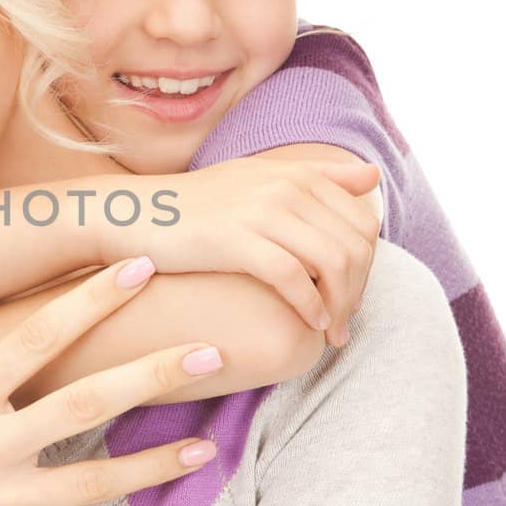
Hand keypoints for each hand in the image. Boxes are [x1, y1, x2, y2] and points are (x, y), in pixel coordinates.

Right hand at [89, 156, 380, 342]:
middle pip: (355, 244)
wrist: (132, 214)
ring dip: (341, 304)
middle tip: (344, 324)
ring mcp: (261, 210)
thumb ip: (316, 176)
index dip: (368, 266)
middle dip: (360, 290)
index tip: (351, 297)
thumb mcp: (257, 180)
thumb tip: (373, 175)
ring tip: (330, 331)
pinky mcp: (235, 239)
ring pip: (333, 261)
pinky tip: (309, 324)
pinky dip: (310, 306)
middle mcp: (285, 186)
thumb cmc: (194, 207)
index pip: (362, 221)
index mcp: (295, 174)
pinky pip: (293, 276)